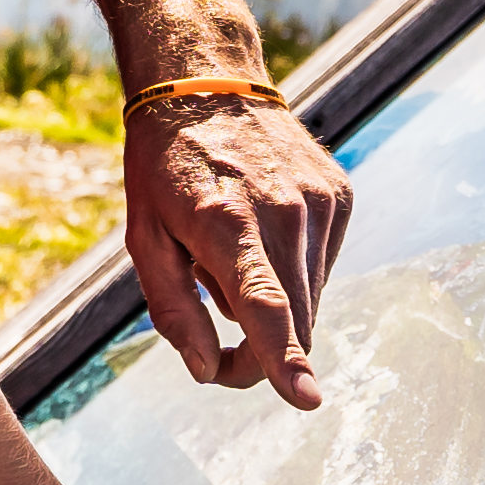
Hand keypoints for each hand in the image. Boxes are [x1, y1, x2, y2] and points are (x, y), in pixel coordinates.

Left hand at [124, 90, 347, 407]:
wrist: (207, 85)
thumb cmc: (164, 170)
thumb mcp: (144, 239)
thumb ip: (174, 312)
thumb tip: (207, 372)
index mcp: (227, 224)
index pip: (264, 306)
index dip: (283, 359)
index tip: (307, 399)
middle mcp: (283, 212)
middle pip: (294, 321)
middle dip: (261, 354)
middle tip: (217, 352)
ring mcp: (318, 202)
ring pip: (310, 300)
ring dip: (275, 304)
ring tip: (233, 253)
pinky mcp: (339, 196)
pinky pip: (321, 267)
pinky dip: (291, 270)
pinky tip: (262, 230)